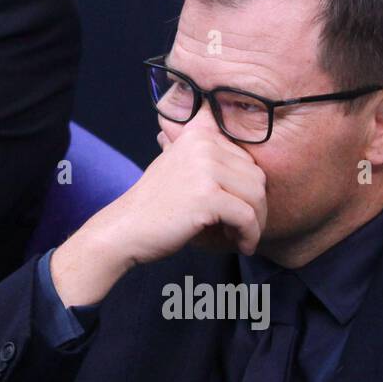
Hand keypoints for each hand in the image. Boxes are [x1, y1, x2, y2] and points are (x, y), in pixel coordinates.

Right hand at [50, 113, 266, 306]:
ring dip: (255, 224)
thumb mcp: (180, 169)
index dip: (248, 191)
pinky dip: (249, 236)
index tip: (238, 212)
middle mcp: (203, 145)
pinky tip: (242, 246)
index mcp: (199, 135)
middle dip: (256, 208)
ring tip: (241, 238)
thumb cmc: (155, 208)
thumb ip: (208, 162)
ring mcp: (205, 169)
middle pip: (257, 178)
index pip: (248, 162)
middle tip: (243, 230)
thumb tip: (252, 167)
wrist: (124, 229)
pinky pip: (247, 217)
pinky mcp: (207, 196)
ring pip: (256, 197)